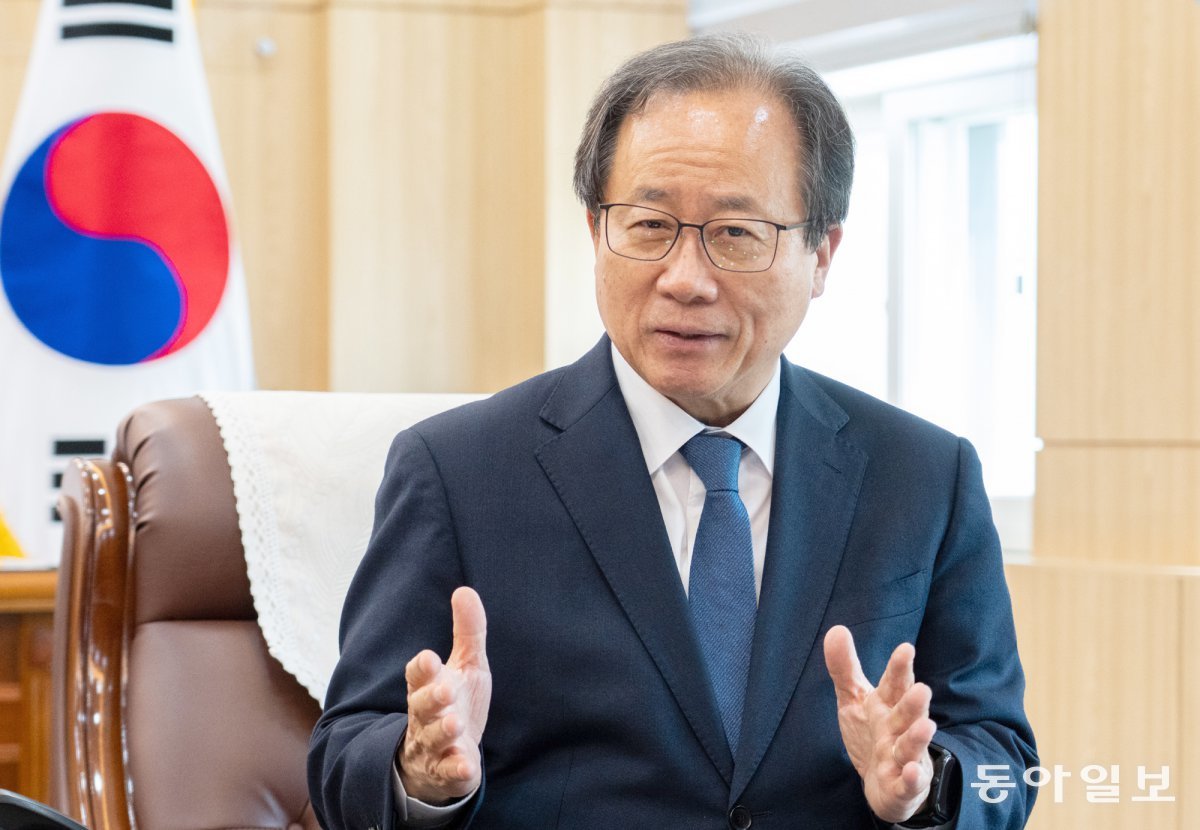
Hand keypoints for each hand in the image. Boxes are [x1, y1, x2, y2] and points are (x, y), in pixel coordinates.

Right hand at [398, 587, 492, 804]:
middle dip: (431, 699)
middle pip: (421, 707)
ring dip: (443, 732)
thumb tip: (465, 590)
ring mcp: (434, 746)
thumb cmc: (454, 703)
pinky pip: (448, 773)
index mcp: (428, 687)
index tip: (429, 658)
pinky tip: (467, 767)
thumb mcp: (465, 666)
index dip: (422, 669)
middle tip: (444, 691)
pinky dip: (456, 771)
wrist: (443, 757)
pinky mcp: (447, 772)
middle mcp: (425, 716)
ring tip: (456, 724)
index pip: (417, 675)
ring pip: (432, 739)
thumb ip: (467, 631)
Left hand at [823, 625, 935, 823]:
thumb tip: (836, 629)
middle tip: (922, 689)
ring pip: (911, 747)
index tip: (905, 648)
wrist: (882, 783)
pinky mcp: (902, 786)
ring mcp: (902, 758)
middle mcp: (898, 729)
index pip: (894, 684)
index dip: (899, 668)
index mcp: (888, 705)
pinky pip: (908, 784)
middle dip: (914, 703)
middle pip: (906, 714)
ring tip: (927, 726)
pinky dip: (912, 779)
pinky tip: (912, 772)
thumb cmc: (872, 733)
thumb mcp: (854, 698)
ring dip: (918, 738)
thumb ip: (845, 667)